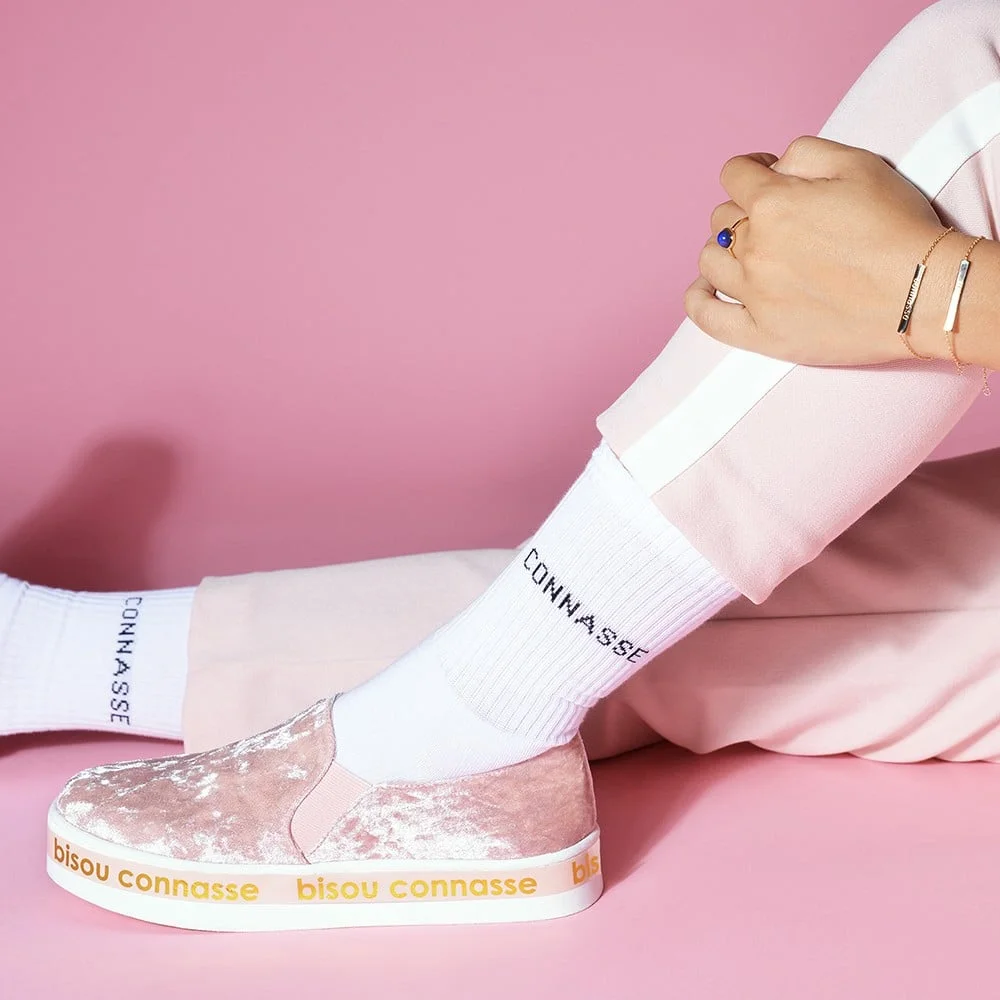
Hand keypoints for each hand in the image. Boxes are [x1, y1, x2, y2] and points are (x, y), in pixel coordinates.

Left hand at [684, 136, 946, 365]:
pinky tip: (706, 290)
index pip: (735, 174)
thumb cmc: (897, 226)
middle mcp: (754, 248)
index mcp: (772, 204)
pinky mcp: (761, 333)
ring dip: (721, 250)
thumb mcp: (859, 163)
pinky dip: (700, 299)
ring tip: (744, 251)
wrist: (922, 292)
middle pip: (722, 219)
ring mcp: (753, 294)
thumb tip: (773, 167)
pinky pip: (708, 318)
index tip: (766, 175)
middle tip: (774, 218)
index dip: (751, 170)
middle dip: (743, 210)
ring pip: (709, 262)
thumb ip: (804, 153)